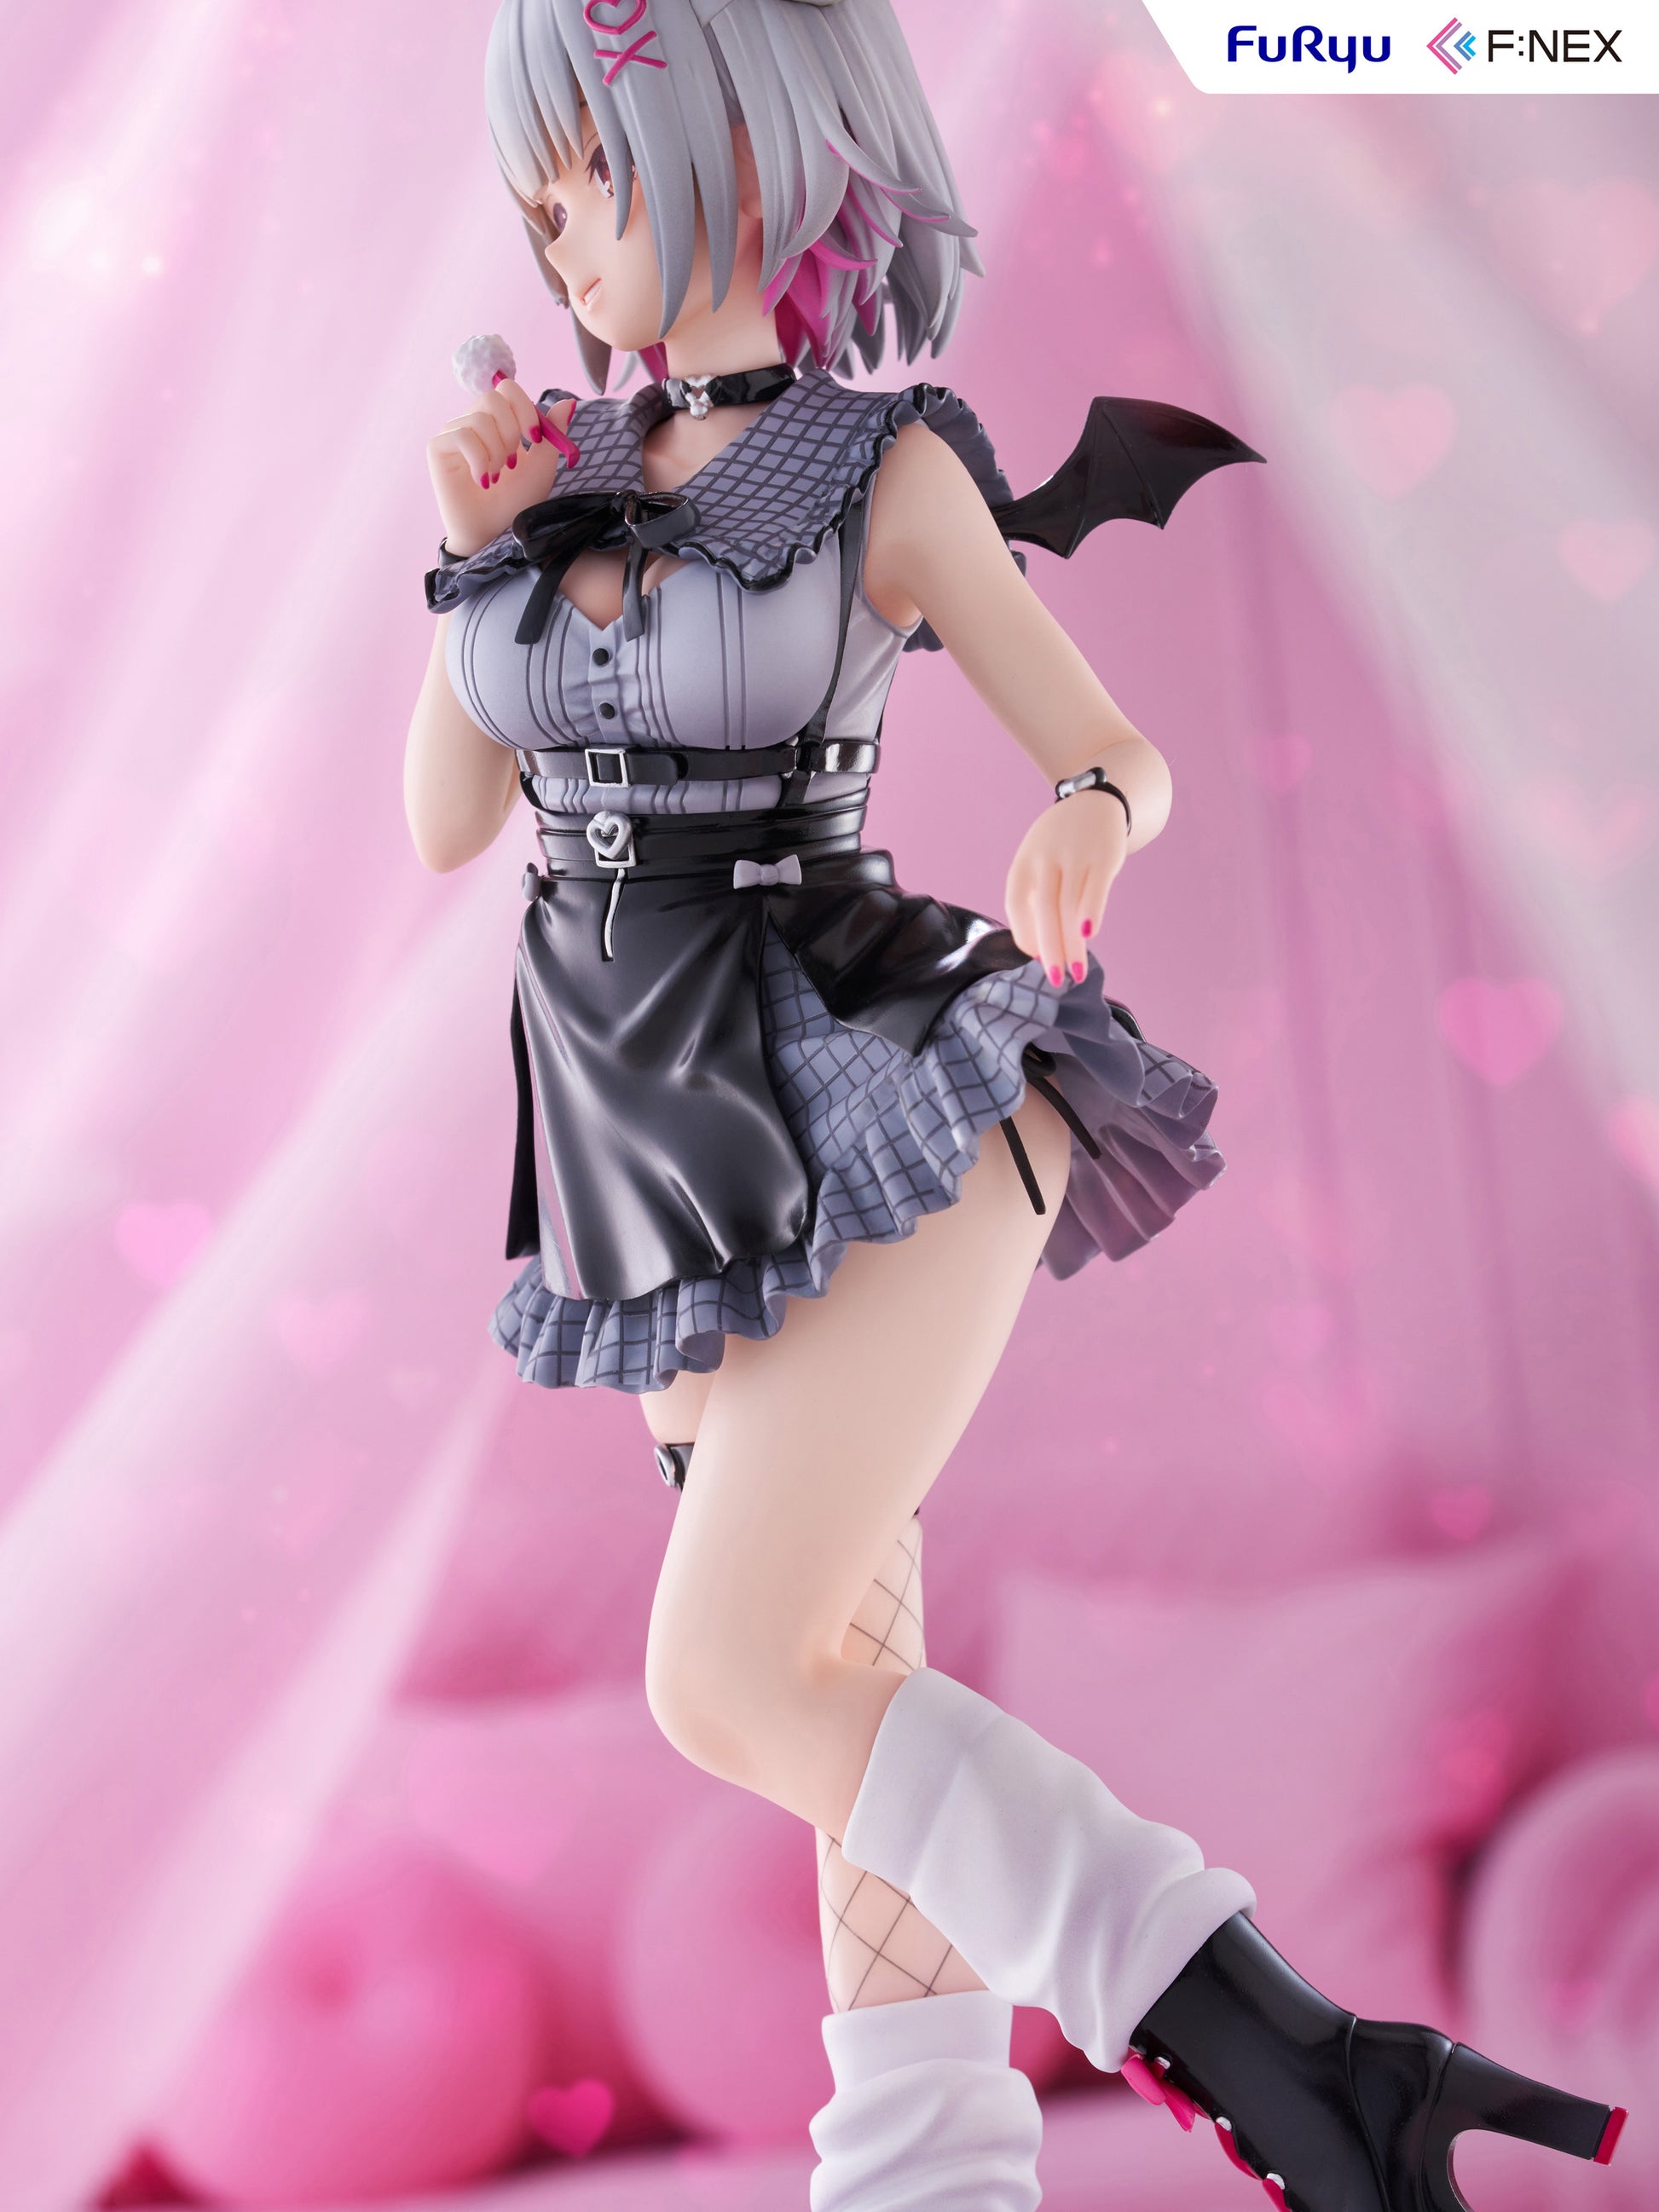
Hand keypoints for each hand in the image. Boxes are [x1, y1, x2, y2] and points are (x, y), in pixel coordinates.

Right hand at [426, 381, 571, 556]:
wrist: (496, 532)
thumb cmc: (517, 501)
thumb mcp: (542, 464)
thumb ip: (553, 432)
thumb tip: (569, 401)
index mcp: (497, 420)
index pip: (507, 388)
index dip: (524, 408)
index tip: (534, 439)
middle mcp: (473, 421)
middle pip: (492, 397)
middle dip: (510, 432)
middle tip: (512, 463)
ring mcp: (453, 433)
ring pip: (479, 419)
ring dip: (496, 452)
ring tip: (496, 476)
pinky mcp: (437, 448)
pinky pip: (462, 435)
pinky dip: (479, 460)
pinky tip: (482, 480)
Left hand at [1005, 789, 1128, 983]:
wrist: (1095, 800)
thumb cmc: (1062, 845)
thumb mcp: (1038, 863)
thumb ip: (1036, 899)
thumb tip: (1040, 949)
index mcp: (1023, 863)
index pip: (1016, 905)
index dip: (1024, 935)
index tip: (1037, 959)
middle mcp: (1045, 858)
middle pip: (1044, 910)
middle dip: (1049, 949)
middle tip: (1054, 980)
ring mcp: (1074, 856)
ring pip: (1069, 906)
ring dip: (1073, 944)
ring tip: (1077, 972)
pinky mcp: (1103, 856)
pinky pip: (1095, 888)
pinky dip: (1091, 911)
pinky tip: (1089, 935)